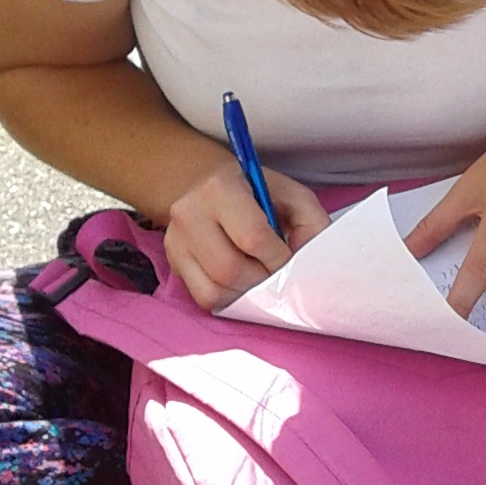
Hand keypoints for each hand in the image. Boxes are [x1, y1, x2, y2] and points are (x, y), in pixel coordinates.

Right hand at [165, 162, 329, 311]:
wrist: (207, 186)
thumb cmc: (257, 193)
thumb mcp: (292, 195)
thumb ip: (312, 224)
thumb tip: (309, 264)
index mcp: (220, 188)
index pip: (252, 237)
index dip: (278, 258)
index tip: (289, 259)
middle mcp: (189, 213)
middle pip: (229, 269)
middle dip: (262, 281)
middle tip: (276, 274)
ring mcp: (175, 240)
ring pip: (214, 290)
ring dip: (247, 293)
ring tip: (260, 277)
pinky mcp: (173, 262)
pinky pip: (203, 297)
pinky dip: (230, 298)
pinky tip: (242, 284)